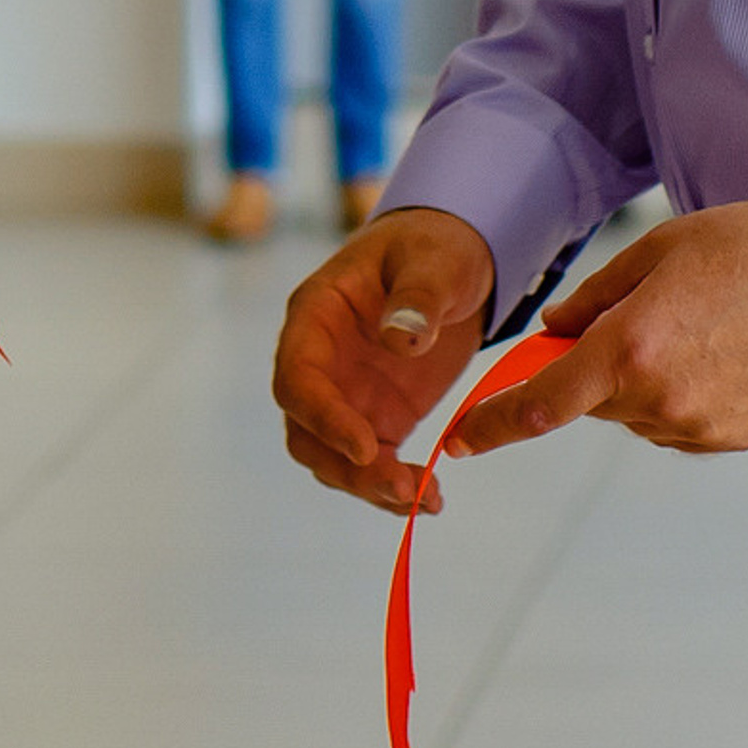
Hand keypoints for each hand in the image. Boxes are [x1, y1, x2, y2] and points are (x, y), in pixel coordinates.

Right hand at [274, 208, 495, 514]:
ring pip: (332, 455)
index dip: (321, 416)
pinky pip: (371, 461)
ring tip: (425, 499)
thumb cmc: (432, 248)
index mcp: (317, 316)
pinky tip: (432, 498)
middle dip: (346, 466)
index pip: (297, 375)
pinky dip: (394, 486)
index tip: (365, 447)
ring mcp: (346, 391)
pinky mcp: (378, 414)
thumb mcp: (433, 261)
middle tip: (403, 487)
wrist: (450, 260)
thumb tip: (400, 340)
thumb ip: (417, 297)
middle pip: (306, 428)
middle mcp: (321, 360)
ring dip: (368, 485)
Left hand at [449, 199, 747, 459]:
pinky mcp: (729, 438)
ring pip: (630, 413)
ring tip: (682, 330)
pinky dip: (669, 397)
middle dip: (587, 367)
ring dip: (631, 382)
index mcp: (629, 350)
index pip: (542, 403)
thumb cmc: (738, 255)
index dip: (494, 424)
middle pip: (587, 399)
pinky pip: (671, 424)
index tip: (460, 439)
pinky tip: (703, 358)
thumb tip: (552, 330)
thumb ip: (589, 299)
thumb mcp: (650, 255)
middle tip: (626, 320)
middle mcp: (659, 399)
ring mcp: (698, 426)